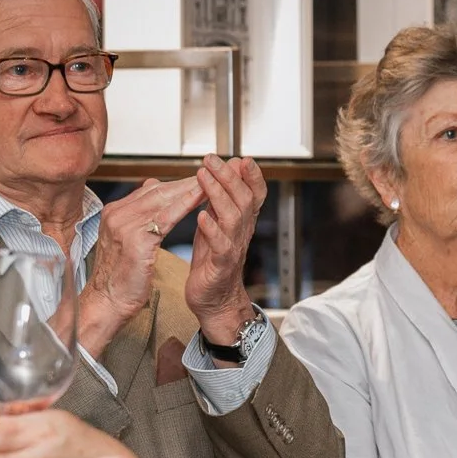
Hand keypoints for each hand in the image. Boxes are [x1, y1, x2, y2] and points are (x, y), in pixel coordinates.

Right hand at [79, 176, 206, 355]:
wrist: (107, 302)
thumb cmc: (121, 278)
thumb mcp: (127, 242)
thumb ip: (138, 218)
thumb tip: (151, 190)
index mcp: (114, 213)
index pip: (149, 191)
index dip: (176, 185)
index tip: (199, 180)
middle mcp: (116, 214)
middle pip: (157, 191)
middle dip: (186, 183)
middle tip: (212, 175)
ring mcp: (123, 225)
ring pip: (162, 200)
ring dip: (189, 190)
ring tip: (212, 183)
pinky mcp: (134, 240)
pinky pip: (164, 218)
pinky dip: (184, 206)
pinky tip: (199, 200)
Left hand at [185, 155, 268, 347]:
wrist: (214, 299)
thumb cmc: (213, 261)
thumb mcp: (218, 225)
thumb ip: (221, 200)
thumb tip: (226, 171)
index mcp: (242, 222)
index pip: (255, 194)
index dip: (252, 176)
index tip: (242, 158)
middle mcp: (242, 233)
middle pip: (245, 200)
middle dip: (230, 177)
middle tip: (212, 159)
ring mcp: (233, 248)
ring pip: (234, 217)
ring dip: (218, 194)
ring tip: (203, 177)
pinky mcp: (221, 265)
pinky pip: (221, 245)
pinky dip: (212, 229)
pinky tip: (202, 217)